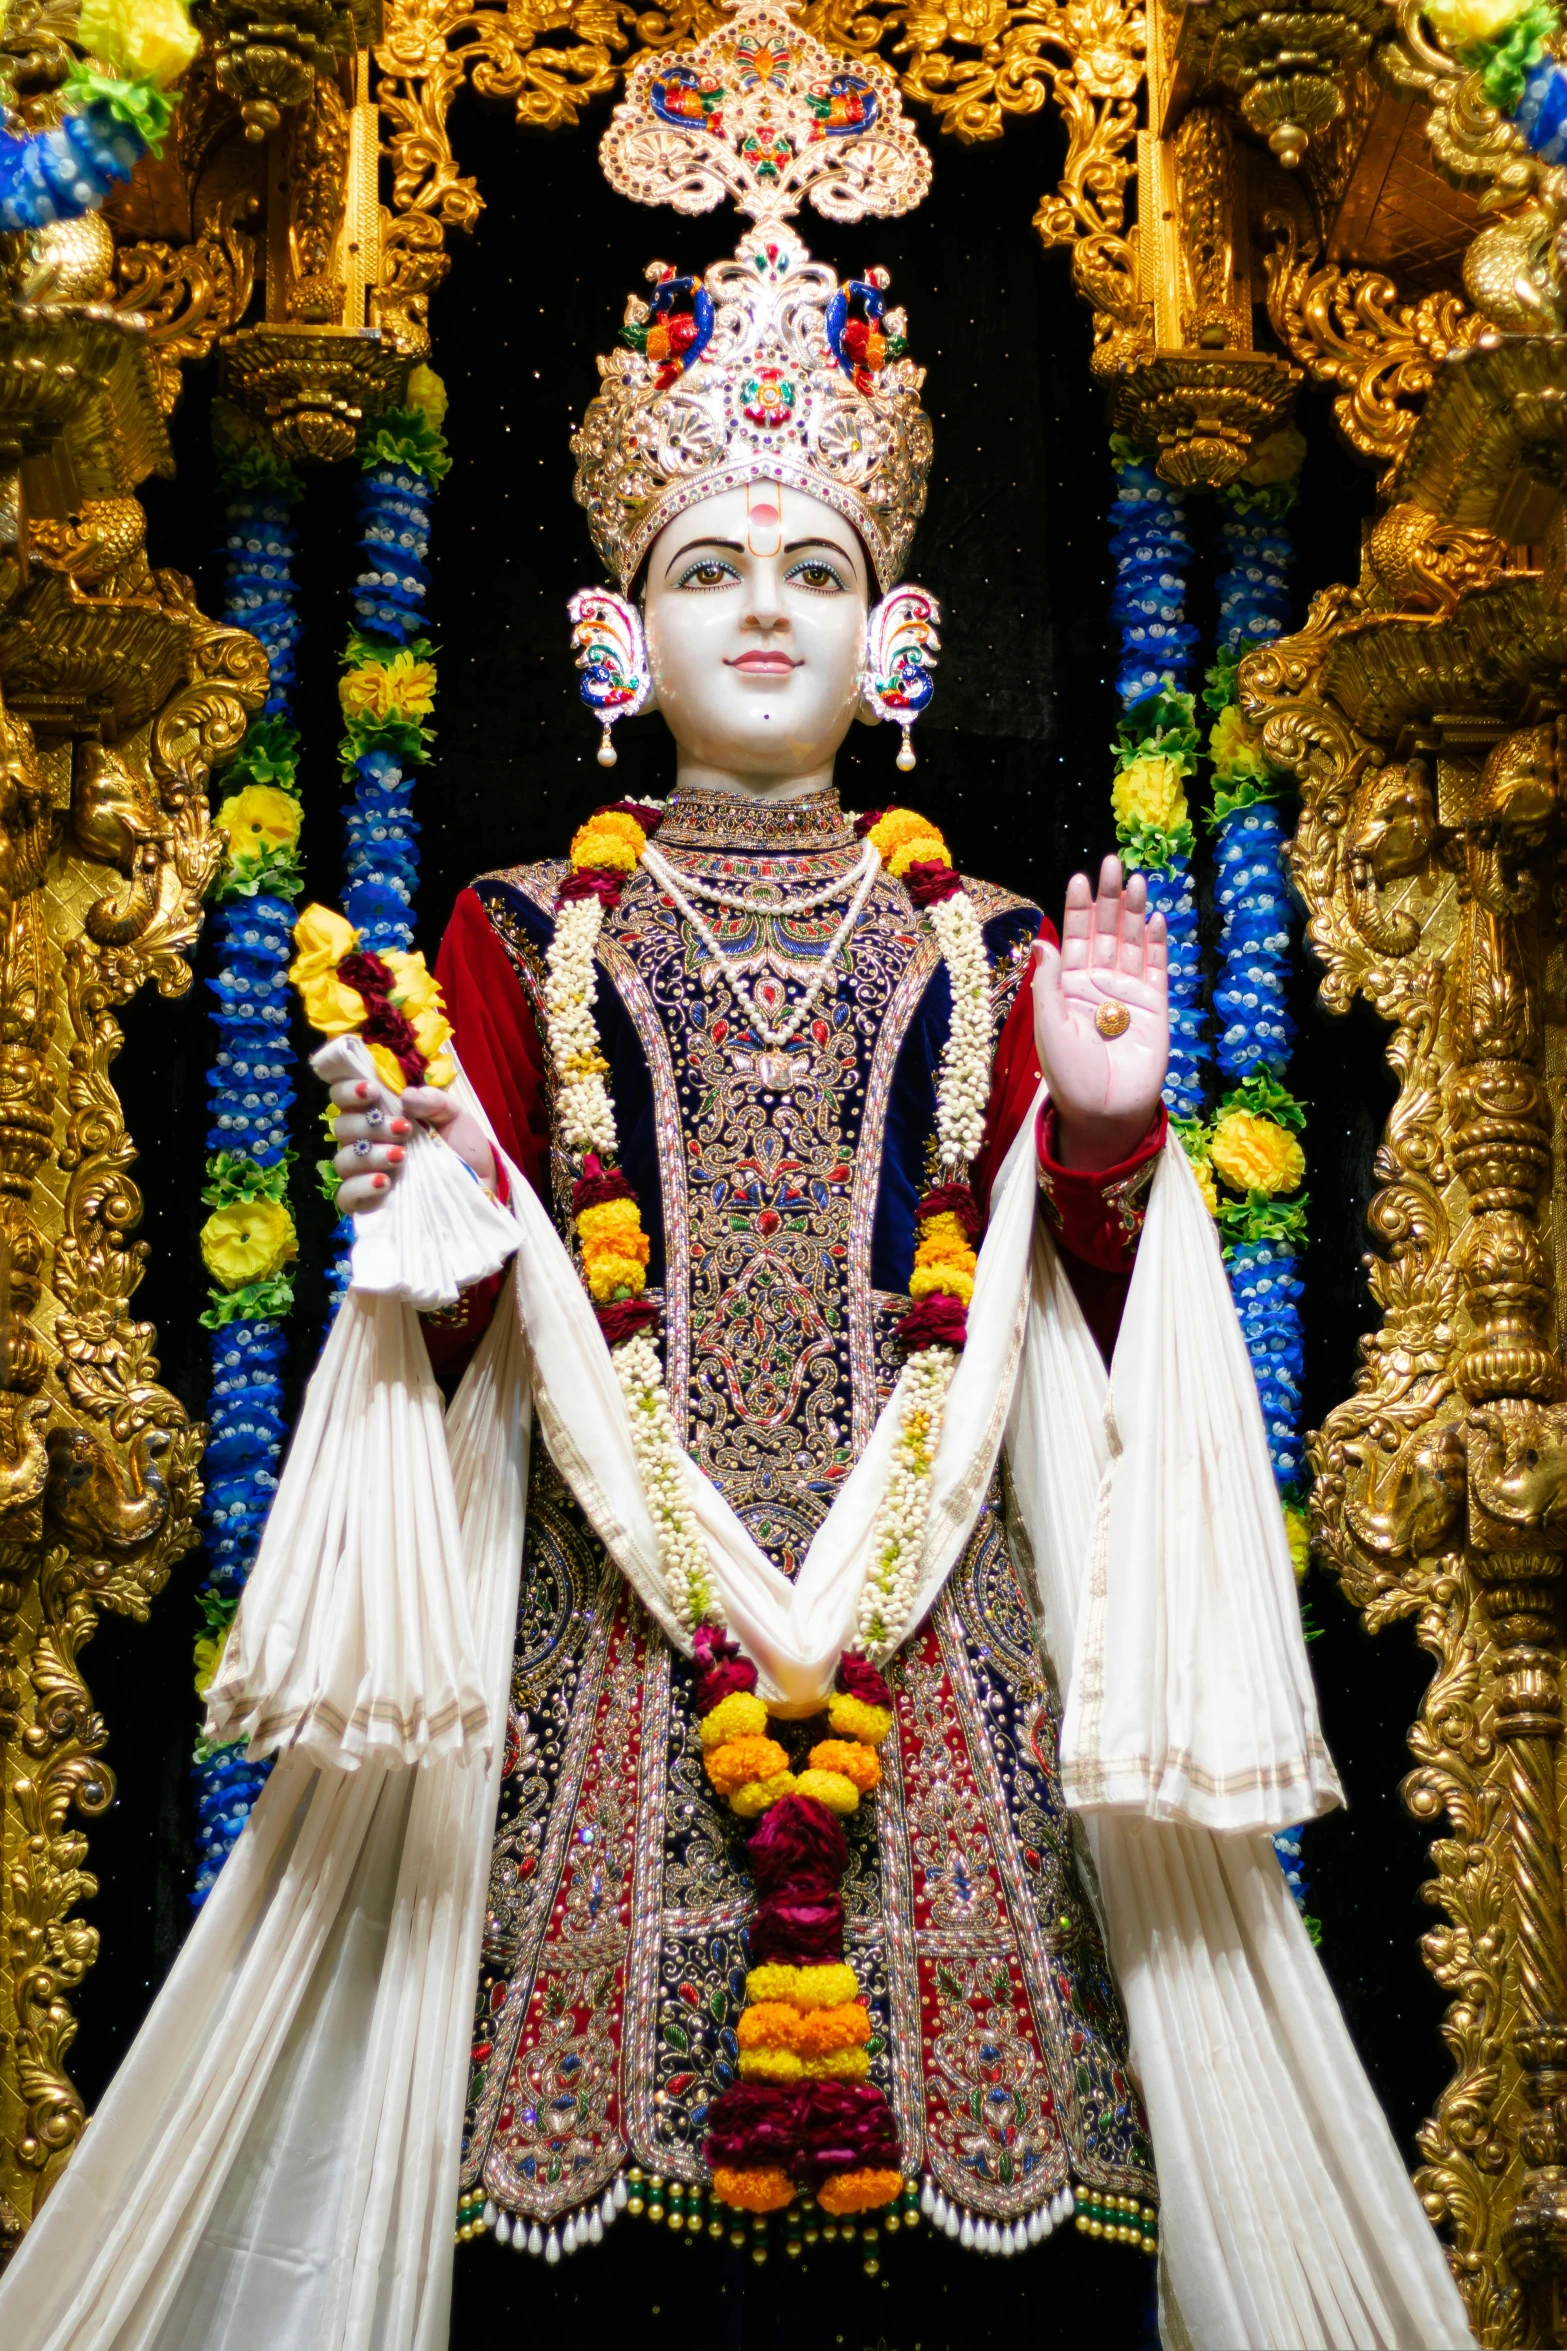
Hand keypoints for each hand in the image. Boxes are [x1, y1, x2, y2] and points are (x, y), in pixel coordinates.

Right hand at [330, 1078, 495, 1213]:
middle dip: (370, 1124)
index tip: (371, 1090)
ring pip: (343, 1159)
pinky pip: (346, 1195)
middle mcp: (365, 1140)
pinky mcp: (366, 1202)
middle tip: (404, 1129)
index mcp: (379, 1113)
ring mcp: (363, 1172)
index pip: (344, 1095)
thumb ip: (432, 1099)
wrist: (479, 1184)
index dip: (347, 1089)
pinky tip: (384, 1182)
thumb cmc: (461, 1146)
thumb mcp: (454, 1115)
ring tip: (401, 1156)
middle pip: (342, 1126)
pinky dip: (361, 1186)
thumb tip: (404, 1095)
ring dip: (371, 1155)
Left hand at [1032, 855, 1168, 1170]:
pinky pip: (1157, 970)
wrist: (1106, 1112)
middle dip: (1107, 899)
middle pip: (1105, 932)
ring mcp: (1128, 994)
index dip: (1077, 909)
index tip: (1079, 877)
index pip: (1073, 938)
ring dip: (1133, 912)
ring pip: (1132, 944)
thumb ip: (1048, 983)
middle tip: (1112, 862)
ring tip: (1134, 880)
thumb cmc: (1070, 1076)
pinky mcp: (1155, 1008)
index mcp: (1068, 988)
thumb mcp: (1049, 1026)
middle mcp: (1098, 985)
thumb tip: (1043, 941)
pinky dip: (1156, 944)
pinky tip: (1154, 918)